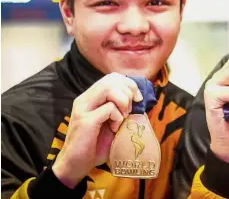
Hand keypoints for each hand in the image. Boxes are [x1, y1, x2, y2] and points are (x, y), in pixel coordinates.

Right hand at [52, 73, 142, 187]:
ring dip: (123, 102)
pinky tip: (115, 128)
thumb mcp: (112, 122)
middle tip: (129, 110)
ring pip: (109, 89)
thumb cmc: (95, 145)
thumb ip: (120, 108)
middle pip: (111, 79)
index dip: (129, 84)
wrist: (76, 165)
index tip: (138, 99)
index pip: (112, 77)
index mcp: (90, 98)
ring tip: (122, 117)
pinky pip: (109, 108)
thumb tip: (140, 99)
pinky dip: (118, 117)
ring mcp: (83, 108)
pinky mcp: (85, 121)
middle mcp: (84, 99)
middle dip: (128, 92)